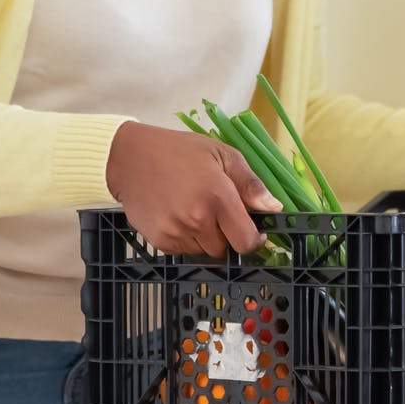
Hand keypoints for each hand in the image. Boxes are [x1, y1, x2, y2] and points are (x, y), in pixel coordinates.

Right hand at [105, 121, 280, 256]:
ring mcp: (175, 233)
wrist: (130, 157)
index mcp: (218, 198)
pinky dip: (187, 239)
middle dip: (228, 235)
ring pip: (204, 251)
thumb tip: (274, 208)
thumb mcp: (222, 155)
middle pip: (225, 249)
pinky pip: (183, 251)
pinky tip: (179, 215)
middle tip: (217, 212)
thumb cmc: (180, 152)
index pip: (246, 241)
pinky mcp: (159, 241)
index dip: (254, 239)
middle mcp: (197, 219)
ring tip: (195, 209)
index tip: (253, 230)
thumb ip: (250, 184)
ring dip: (207, 238)